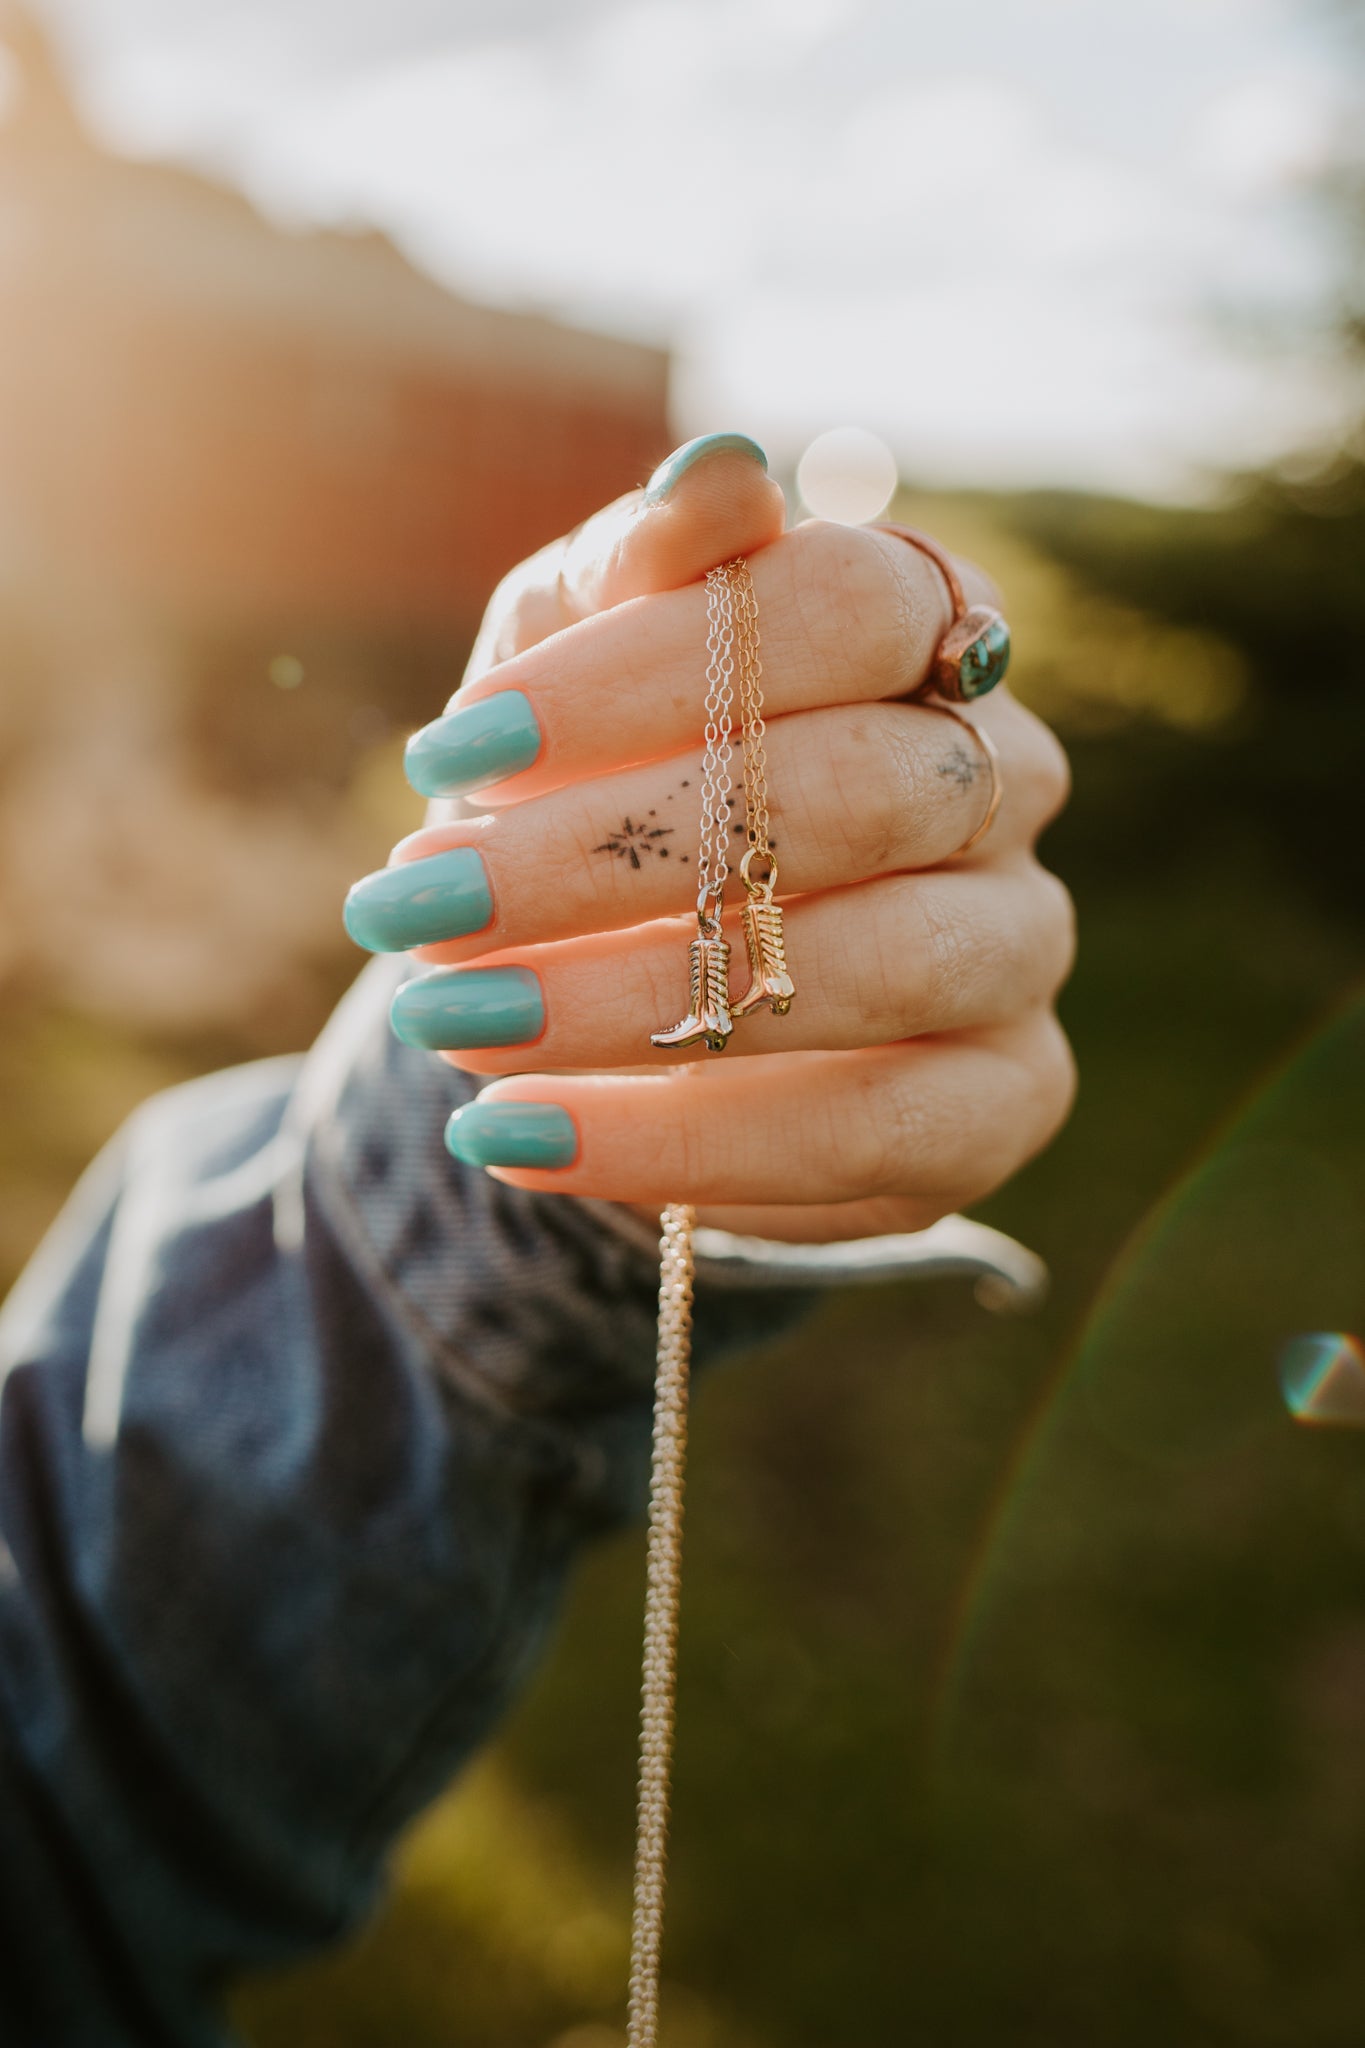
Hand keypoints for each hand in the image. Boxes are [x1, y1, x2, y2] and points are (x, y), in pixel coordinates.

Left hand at [345, 438, 1075, 1242]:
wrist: (620, 990)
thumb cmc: (596, 786)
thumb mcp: (571, 665)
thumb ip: (637, 571)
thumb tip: (720, 471)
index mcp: (922, 637)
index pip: (852, 605)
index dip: (657, 668)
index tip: (455, 746)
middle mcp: (1004, 782)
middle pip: (868, 790)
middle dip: (614, 853)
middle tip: (420, 899)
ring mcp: (1020, 944)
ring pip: (882, 966)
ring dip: (632, 1002)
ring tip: (445, 1018)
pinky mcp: (1003, 1101)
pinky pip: (876, 1132)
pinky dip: (681, 1143)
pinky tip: (517, 1136)